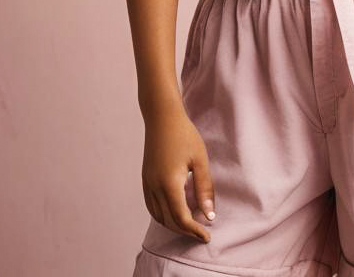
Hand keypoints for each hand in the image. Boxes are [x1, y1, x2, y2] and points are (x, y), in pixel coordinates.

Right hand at [142, 103, 215, 242]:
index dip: (195, 230)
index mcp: (170, 183)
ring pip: (158, 216)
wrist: (162, 117)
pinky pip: (151, 206)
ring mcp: (147, 184)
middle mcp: (155, 187)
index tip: (207, 236)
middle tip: (202, 231)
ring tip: (191, 223)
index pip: (182, 218)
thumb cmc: (184, 134)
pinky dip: (163, 215)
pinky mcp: (145, 179)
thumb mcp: (200, 160)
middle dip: (186, 230)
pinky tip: (174, 211)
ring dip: (174, 224)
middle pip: (169, 221)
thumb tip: (209, 214)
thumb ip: (204, 188)